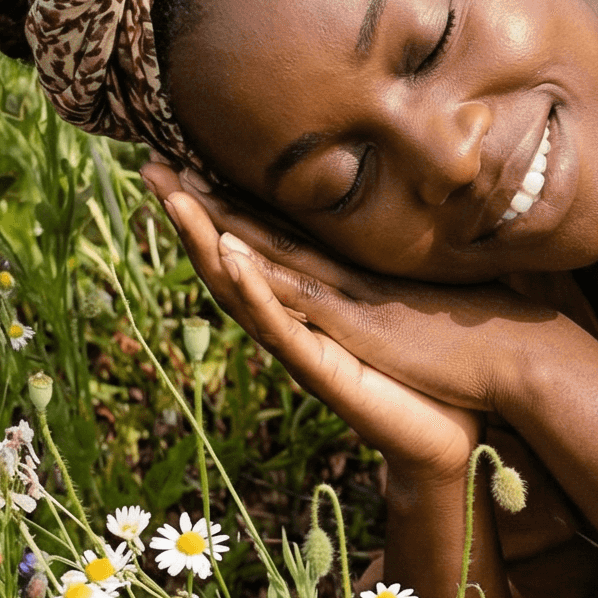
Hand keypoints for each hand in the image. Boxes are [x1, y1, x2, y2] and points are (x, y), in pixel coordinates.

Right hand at [144, 165, 481, 484]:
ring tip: (174, 201)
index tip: (184, 157)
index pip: (257, 242)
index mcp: (312, 302)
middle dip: (190, 215)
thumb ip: (380, 274)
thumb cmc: (431, 375)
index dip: (221, 201)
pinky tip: (231, 260)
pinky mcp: (323, 372)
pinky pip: (281, 328)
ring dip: (206, 243)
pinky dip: (255, 292)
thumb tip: (390, 217)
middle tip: (150, 167)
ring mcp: (304, 348)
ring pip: (241, 289)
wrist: (447, 440)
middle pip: (230, 259)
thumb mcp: (400, 308)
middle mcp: (296, 323)